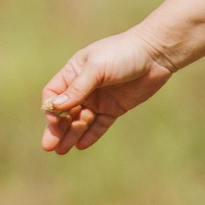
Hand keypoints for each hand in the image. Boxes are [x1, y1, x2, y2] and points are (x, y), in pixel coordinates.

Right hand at [39, 29, 172, 153]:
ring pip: (81, 120)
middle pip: (65, 111)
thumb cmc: (123, 53)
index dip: (51, 109)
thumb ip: (78, 88)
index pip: (54, 94)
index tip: (53, 121)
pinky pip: (100, 125)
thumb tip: (56, 106)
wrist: (155, 54)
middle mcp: (84, 87)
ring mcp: (100, 99)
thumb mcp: (97, 68)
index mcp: (74, 72)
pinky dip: (91, 135)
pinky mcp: (115, 108)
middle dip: (57, 129)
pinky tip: (80, 146)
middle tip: (49, 147)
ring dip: (71, 135)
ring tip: (61, 151)